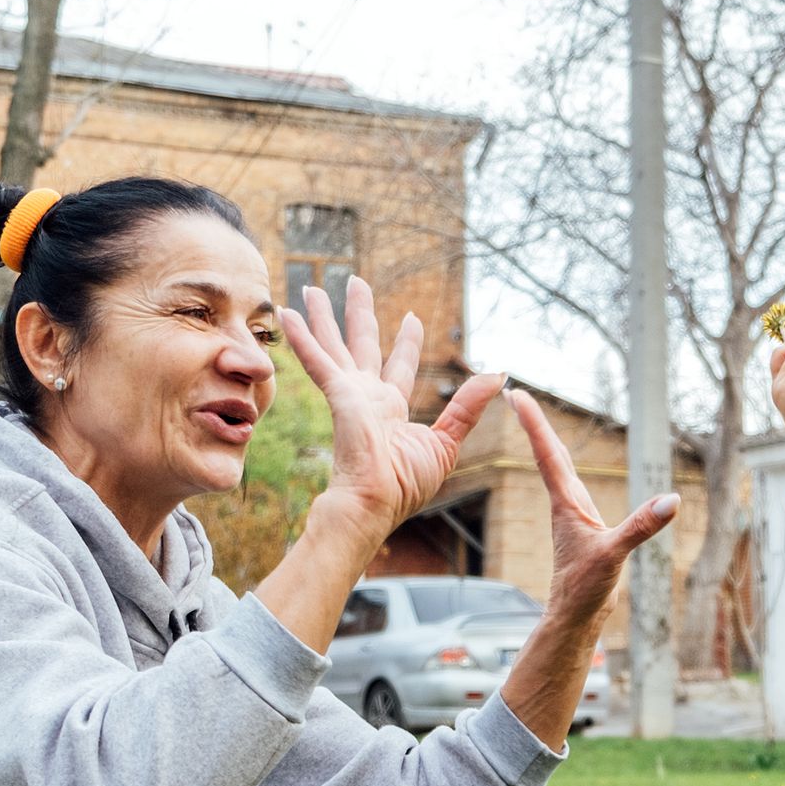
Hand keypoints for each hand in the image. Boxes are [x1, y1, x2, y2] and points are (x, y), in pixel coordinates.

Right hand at [281, 275, 500, 547]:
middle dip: (359, 314)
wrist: (375, 502)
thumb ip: (467, 406)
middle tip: (355, 283)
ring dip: (323, 316)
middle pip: (362, 344)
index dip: (405, 341)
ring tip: (313, 287)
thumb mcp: (446, 441)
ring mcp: (348, 394)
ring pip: (334, 344)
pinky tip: (287, 313)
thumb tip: (497, 375)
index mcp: (390, 410)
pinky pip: (317, 358)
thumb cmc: (405, 484)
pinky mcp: (337, 394)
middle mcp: (366, 397)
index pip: (398, 365)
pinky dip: (302, 336)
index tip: (411, 317)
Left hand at [515, 390, 676, 619]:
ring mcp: (573, 514)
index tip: (516, 394)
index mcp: (567, 504)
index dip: (534, 422)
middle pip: (548, 453)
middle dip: (534, 423)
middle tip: (516, 394)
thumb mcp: (614, 555)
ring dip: (546, 440)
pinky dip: (563, 464)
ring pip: (556, 467)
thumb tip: (671, 500)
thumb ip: (641, 527)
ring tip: (532, 417)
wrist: (574, 616)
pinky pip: (569, 484)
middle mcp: (566, 503)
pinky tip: (565, 464)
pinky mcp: (582, 525)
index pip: (547, 454)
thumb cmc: (584, 588)